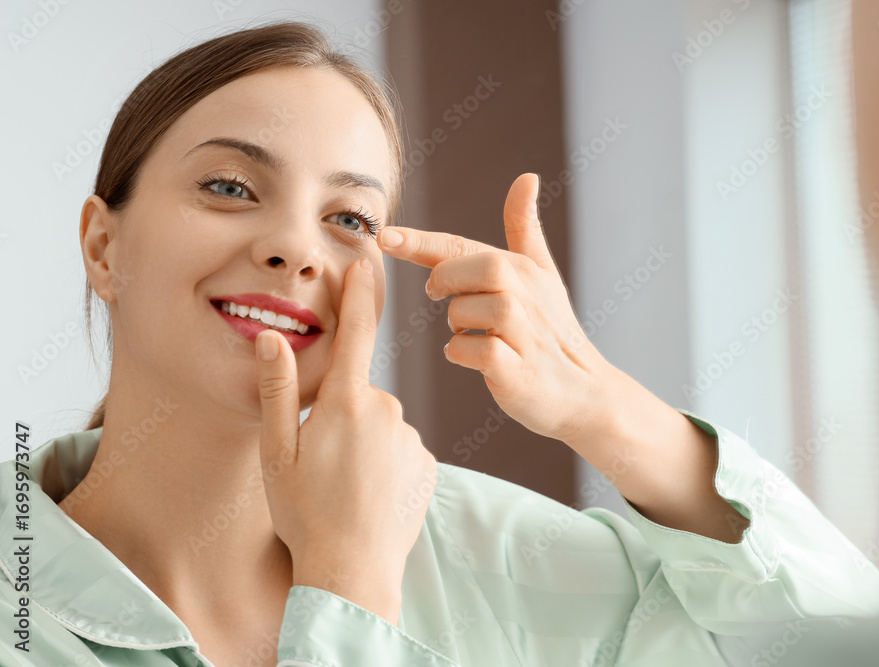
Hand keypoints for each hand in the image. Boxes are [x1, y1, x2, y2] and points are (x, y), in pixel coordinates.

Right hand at [254, 257, 437, 624]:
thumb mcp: (278, 452)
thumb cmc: (305, 513)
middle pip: (362, 393)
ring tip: (347, 486)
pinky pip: (402, 448)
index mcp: (346, 403)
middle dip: (344, 415)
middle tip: (324, 462)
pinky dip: (387, 463)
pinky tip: (372, 494)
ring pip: (383, 424)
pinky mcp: (429, 462)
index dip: (360, 295)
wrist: (354, 572)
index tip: (367, 262)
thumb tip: (270, 337)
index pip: (357, 334)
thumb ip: (278, 390)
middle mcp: (387, 411)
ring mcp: (412, 437)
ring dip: (366, 443)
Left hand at [377, 173, 612, 444]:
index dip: (420, 240)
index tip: (383, 236)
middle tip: (438, 295)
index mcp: (524, 269)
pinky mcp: (520, 371)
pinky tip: (469, 356)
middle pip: (480, 267)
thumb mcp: (542, 275)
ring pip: (474, 310)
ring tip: (468, 332)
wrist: (583, 392)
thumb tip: (526, 176)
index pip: (465, 246)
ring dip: (458, 322)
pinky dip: (462, 352)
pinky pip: (480, 350)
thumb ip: (524, 228)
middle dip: (446, 279)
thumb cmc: (552, 331)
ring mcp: (526, 334)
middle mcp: (529, 296)